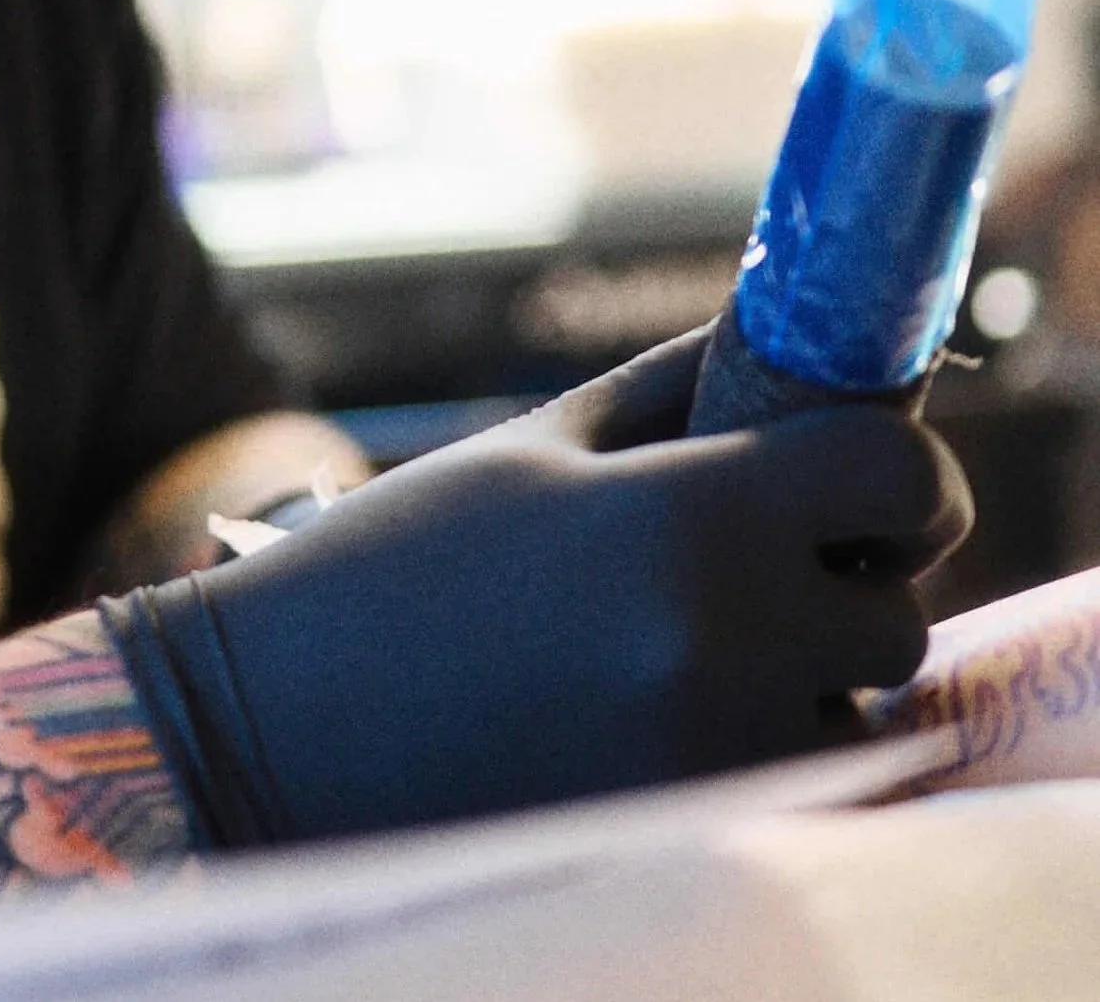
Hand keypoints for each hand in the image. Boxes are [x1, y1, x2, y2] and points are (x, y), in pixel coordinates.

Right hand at [100, 328, 971, 843]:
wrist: (279, 727)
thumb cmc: (396, 568)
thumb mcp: (532, 451)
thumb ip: (672, 394)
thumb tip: (782, 348)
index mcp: (680, 516)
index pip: (896, 473)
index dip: (903, 467)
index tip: (862, 475)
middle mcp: (724, 643)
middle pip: (893, 611)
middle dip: (838, 583)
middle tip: (741, 565)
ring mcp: (718, 759)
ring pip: (850, 710)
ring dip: (800, 676)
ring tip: (661, 647)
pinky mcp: (695, 835)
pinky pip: (791, 780)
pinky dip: (755, 746)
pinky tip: (643, 713)